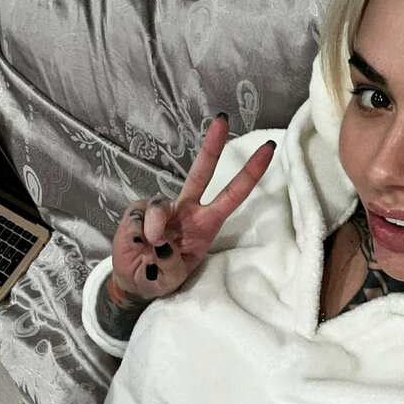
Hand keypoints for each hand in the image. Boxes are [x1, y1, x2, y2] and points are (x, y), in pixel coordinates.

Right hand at [110, 115, 276, 300]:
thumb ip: (169, 262)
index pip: (231, 195)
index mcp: (206, 224)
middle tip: (223, 121)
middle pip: (201, 173)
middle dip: (212, 147)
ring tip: (149, 248)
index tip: (268, 151)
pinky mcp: (138, 210)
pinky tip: (137, 244)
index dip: (249, 174)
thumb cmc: (160, 277)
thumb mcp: (171, 278)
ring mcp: (162, 209)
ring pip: (160, 204)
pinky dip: (136, 232)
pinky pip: (139, 215)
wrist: (134, 282)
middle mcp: (187, 210)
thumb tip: (158, 238)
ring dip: (155, 228)